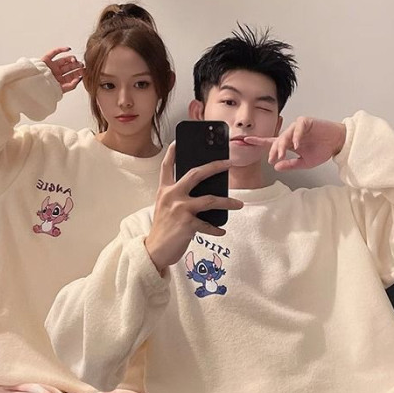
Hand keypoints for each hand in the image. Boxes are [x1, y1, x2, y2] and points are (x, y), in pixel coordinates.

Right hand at [41, 47, 83, 92]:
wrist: (34, 86)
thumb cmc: (45, 90)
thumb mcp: (62, 90)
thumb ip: (71, 85)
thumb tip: (80, 79)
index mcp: (60, 81)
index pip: (71, 76)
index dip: (78, 73)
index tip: (84, 71)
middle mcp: (56, 73)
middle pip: (68, 68)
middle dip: (76, 66)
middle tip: (81, 64)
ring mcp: (51, 66)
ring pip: (63, 60)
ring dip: (70, 59)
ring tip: (75, 59)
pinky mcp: (46, 60)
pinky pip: (54, 53)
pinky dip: (61, 50)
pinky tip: (68, 49)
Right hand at [144, 143, 242, 271]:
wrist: (154, 251)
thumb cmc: (163, 230)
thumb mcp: (165, 209)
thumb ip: (178, 198)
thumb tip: (201, 193)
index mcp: (165, 191)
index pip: (167, 167)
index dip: (172, 152)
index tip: (178, 141)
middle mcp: (172, 196)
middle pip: (196, 174)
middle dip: (215, 166)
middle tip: (229, 163)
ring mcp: (180, 209)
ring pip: (210, 200)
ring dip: (227, 202)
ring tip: (238, 205)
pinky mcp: (187, 224)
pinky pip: (208, 224)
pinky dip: (216, 229)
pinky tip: (221, 230)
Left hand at [243, 117, 346, 171]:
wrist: (337, 143)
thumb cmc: (322, 150)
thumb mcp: (304, 163)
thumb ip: (290, 165)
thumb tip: (276, 167)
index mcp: (290, 143)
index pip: (272, 142)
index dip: (259, 142)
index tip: (246, 141)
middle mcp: (292, 134)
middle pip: (277, 140)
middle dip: (273, 150)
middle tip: (272, 159)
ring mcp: (299, 127)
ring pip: (285, 134)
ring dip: (282, 145)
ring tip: (281, 154)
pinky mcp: (307, 122)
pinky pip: (298, 128)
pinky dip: (296, 136)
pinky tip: (296, 144)